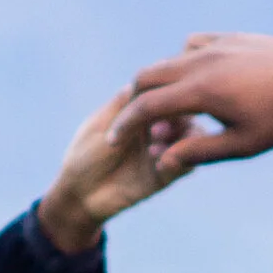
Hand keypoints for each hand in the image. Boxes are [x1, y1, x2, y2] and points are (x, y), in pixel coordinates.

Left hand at [35, 86, 197, 251]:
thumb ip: (124, 103)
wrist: (80, 195)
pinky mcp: (167, 175)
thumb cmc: (84, 155)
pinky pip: (186, 165)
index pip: (166, 91)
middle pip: (185, 111)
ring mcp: (165, 150)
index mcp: (142, 110)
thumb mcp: (101, 123)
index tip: (155, 100)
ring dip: (181, 138)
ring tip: (155, 148)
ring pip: (193, 137)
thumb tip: (146, 77)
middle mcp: (157, 127)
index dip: (166, 92)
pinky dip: (180, 160)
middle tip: (155, 130)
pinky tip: (159, 163)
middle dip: (176, 116)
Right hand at [115, 31, 272, 172]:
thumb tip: (162, 160)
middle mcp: (201, 62)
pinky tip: (196, 79)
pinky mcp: (230, 38)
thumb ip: (197, 152)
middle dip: (135, 101)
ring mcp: (215, 45)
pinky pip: (192, 46)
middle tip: (135, 122)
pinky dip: (183, 62)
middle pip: (148, 76)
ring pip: (169, 60)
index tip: (113, 140)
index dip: (125, 125)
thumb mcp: (241, 145)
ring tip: (168, 107)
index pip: (147, 107)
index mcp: (201, 91)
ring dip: (159, 82)